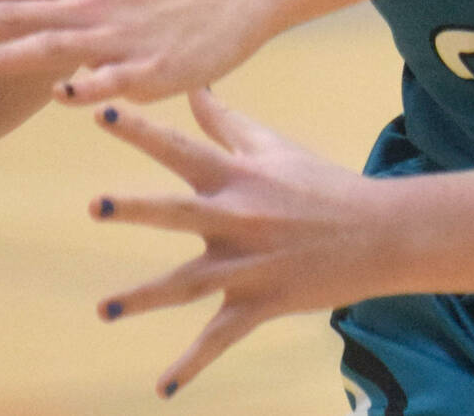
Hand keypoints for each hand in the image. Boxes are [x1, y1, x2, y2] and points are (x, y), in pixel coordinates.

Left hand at [90, 91, 383, 395]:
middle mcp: (238, 217)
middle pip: (178, 211)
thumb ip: (226, 122)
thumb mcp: (275, 148)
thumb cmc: (321, 184)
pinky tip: (163, 387)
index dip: (141, 130)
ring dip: (144, 297)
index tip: (103, 111)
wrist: (378, 232)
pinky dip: (192, 364)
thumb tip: (194, 88)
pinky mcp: (261, 302)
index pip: (182, 147)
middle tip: (95, 204)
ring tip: (103, 309)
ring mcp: (249, 263)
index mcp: (239, 176)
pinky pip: (220, 337)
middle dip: (136, 208)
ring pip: (188, 283)